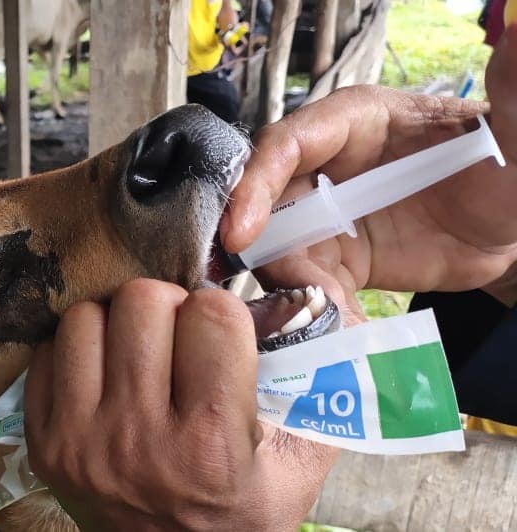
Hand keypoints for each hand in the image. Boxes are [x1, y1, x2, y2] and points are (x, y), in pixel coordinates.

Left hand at [24, 280, 335, 530]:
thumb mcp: (302, 459)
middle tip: (178, 338)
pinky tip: (103, 376)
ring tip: (137, 355)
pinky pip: (48, 350)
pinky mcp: (42, 441)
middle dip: (169, 308)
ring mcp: (79, 440)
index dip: (222, 313)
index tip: (221, 333)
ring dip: (115, 326)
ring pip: (86, 316)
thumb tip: (297, 294)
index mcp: (210, 442)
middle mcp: (138, 438)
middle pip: (142, 299)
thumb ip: (314, 380)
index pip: (212, 315)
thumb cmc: (242, 505)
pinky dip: (78, 353)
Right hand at [222, 27, 516, 305]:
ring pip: (277, 247)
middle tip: (278, 287)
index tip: (240, 231)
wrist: (511, 230)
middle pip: (263, 201)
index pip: (285, 143)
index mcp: (353, 121)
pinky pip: (306, 284)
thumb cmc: (506, 173)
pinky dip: (315, 311)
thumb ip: (511, 94)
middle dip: (259, 246)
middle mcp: (324, 166)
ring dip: (292, 286)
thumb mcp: (511, 137)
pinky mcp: (332, 258)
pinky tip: (341, 332)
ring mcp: (323, 214)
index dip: (255, 184)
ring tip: (330, 317)